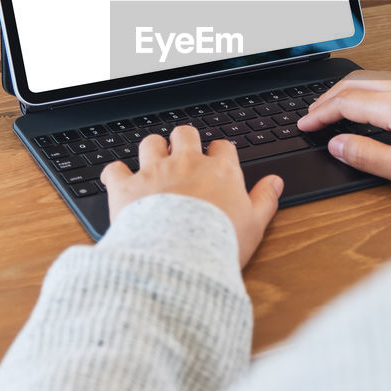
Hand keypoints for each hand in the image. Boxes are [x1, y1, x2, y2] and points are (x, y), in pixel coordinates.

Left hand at [101, 126, 283, 266]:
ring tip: (153, 164)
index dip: (219, 155)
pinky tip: (119, 182)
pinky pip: (114, 169)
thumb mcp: (254, 225)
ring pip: (150, 143)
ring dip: (152, 151)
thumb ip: (264, 200)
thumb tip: (275, 183)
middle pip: (185, 134)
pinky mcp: (126, 187)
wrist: (179, 257)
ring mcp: (154, 172)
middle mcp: (186, 164)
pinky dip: (116, 175)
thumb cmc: (218, 243)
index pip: (222, 147)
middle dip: (184, 141)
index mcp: (219, 171)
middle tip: (183, 156)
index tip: (217, 165)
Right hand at [297, 71, 390, 197]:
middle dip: (328, 99)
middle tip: (312, 116)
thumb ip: (366, 155)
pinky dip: (371, 91)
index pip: (345, 103)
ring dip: (349, 92)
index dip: (319, 115)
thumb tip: (337, 144)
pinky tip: (373, 106)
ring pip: (374, 80)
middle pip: (355, 84)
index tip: (304, 126)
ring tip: (335, 109)